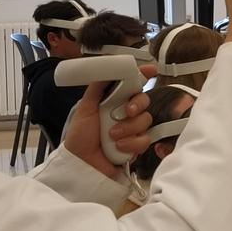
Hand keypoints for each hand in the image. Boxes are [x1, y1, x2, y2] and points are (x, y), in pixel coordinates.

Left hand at [62, 64, 156, 178]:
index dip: (143, 75)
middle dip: (137, 104)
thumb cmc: (80, 136)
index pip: (132, 84)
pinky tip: (118, 147)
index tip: (150, 70)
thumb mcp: (85, 107)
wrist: (82, 163)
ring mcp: (132, 130)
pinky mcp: (136, 146)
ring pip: (146, 120)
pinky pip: (145, 139)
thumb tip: (107, 67)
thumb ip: (97, 87)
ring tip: (112, 136)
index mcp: (114, 100)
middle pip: (144, 100)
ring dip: (128, 128)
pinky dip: (130, 143)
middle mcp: (125, 113)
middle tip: (126, 112)